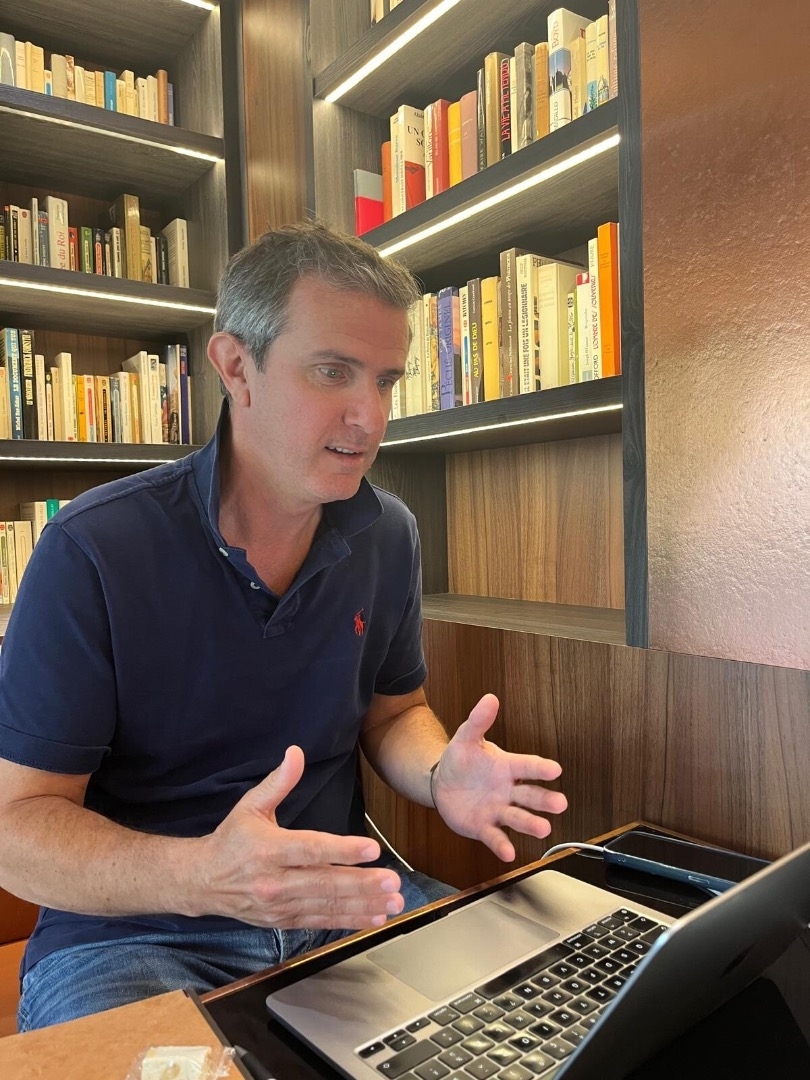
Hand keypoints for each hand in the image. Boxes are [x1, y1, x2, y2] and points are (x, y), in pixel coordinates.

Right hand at [191, 746, 403, 928]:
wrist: (201, 881)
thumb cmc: (231, 839)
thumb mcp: (250, 805)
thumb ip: (278, 782)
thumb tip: (296, 752)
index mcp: (268, 849)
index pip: (310, 850)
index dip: (342, 850)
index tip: (372, 849)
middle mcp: (274, 881)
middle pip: (324, 883)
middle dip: (362, 883)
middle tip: (393, 881)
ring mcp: (279, 906)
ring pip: (327, 906)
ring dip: (363, 905)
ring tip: (393, 901)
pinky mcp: (282, 922)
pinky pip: (320, 922)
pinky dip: (348, 921)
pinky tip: (373, 916)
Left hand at [432, 694, 566, 861]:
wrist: (442, 782)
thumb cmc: (461, 760)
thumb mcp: (466, 738)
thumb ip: (478, 721)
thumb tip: (489, 698)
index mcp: (507, 767)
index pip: (527, 766)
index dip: (540, 768)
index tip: (555, 769)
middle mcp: (508, 790)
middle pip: (530, 795)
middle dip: (545, 800)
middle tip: (561, 804)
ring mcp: (498, 809)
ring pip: (518, 817)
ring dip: (530, 824)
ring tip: (543, 829)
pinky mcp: (484, 826)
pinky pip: (495, 836)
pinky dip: (502, 845)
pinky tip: (509, 853)